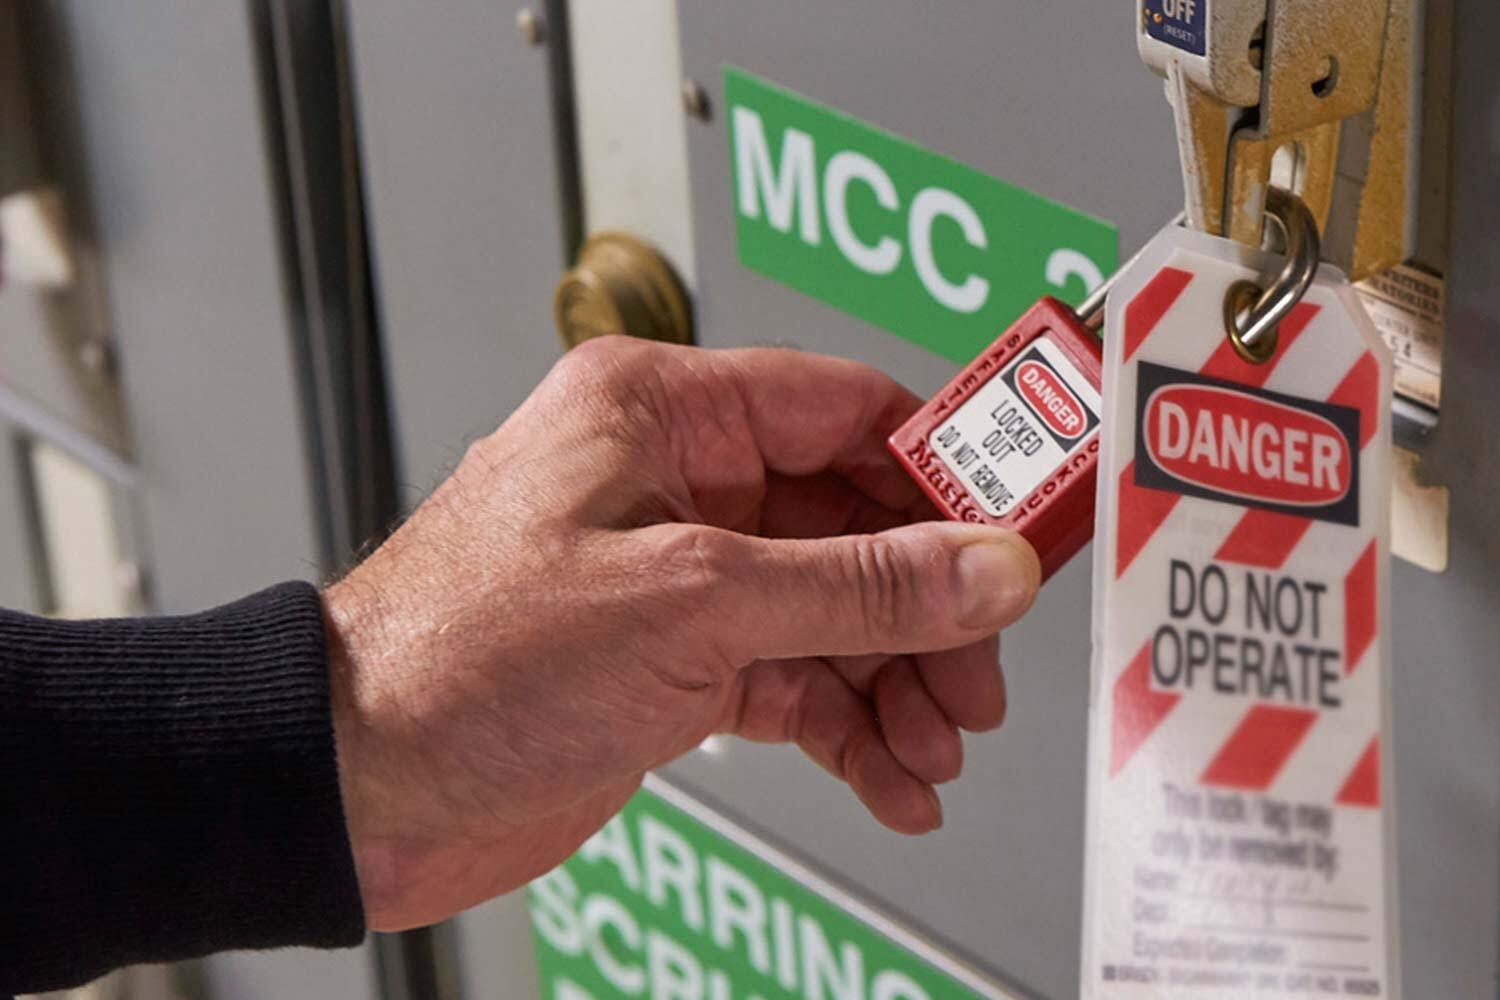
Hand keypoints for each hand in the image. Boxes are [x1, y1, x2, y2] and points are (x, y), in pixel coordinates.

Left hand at [323, 336, 1040, 930]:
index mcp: (662, 413)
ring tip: (934, 748)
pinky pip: (792, 678)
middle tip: (975, 675)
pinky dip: (846, 728)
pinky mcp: (673, 663)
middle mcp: (674, 482)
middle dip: (924, 607)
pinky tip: (889, 778)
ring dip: (893, 681)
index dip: (941, 472)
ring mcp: (678, 577)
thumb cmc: (460, 659)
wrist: (359, 787)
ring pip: (830, 611)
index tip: (1015, 529)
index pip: (844, 410)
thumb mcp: (690, 604)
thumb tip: (981, 565)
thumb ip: (852, 586)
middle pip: (852, 523)